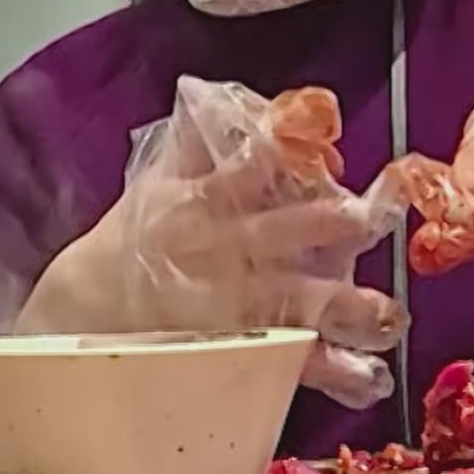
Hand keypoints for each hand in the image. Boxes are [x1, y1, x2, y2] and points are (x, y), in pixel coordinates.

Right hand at [80, 79, 408, 407]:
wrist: (88, 306)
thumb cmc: (135, 235)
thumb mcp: (155, 180)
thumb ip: (195, 142)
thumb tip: (238, 97)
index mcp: (192, 202)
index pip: (238, 166)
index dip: (281, 148)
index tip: (318, 131)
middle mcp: (215, 250)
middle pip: (273, 232)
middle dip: (320, 224)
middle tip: (362, 216)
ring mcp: (230, 303)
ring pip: (290, 301)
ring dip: (339, 304)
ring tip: (385, 313)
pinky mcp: (241, 346)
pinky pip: (290, 361)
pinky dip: (330, 370)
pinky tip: (367, 375)